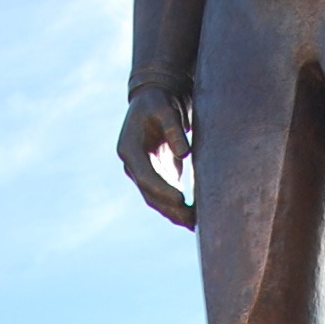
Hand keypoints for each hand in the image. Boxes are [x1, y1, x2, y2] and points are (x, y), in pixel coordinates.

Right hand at [118, 88, 195, 229]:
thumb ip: (172, 128)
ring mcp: (143, 172)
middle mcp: (133, 166)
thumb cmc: (158, 101)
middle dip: (170, 208)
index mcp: (129, 150)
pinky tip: (194, 217)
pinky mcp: (156, 175)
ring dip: (174, 213)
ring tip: (195, 224)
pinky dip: (178, 207)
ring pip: (157, 200)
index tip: (181, 199)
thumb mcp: (164, 108)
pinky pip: (165, 196)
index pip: (145, 176)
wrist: (152, 99)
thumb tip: (185, 153)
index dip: (163, 189)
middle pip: (150, 193)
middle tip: (192, 219)